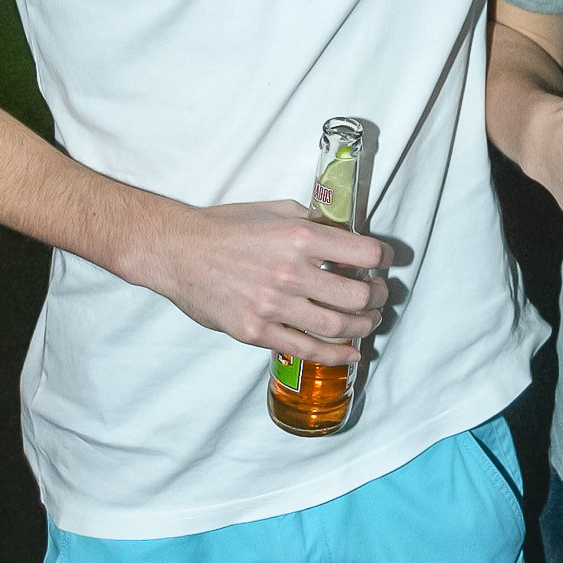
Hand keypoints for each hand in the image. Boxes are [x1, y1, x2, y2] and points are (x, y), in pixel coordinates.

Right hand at [156, 198, 391, 363]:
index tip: (383, 262)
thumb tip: (345, 234)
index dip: (382, 259)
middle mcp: (289, 272)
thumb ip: (312, 221)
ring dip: (363, 326)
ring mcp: (272, 306)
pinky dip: (335, 354)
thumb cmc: (226, 227)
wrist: (178, 252)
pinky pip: (306, 349)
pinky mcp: (256, 331)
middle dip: (377, 297)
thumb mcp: (275, 209)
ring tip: (368, 322)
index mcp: (298, 237)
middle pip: (356, 296)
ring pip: (336, 326)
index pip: (363, 253)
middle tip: (378, 295)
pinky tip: (350, 352)